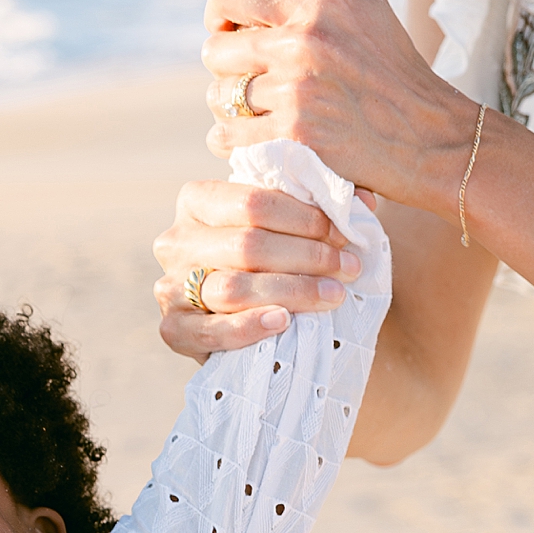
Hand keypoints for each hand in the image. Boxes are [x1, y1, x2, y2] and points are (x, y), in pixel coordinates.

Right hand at [153, 181, 363, 358]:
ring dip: (291, 291)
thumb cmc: (274, 263)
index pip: (254, 201)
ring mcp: (169, 286)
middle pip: (247, 244)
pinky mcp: (172, 328)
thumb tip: (364, 200)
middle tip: (347, 267)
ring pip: (232, 287)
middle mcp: (176, 240)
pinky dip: (247, 328)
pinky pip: (208, 331)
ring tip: (333, 295)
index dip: (306, 218)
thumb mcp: (289, 227)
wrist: (251, 325)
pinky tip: (282, 322)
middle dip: (306, 256)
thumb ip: (319, 207)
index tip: (345, 234)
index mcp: (198, 201)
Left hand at [202, 0, 476, 204]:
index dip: (219, 15)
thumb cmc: (391, 68)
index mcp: (316, 2)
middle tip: (245, 78)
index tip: (230, 31)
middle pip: (215, 49)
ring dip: (230, 106)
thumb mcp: (358, 7)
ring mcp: (297, 90)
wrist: (430, 135)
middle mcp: (303, 41)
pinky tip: (252, 139)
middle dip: (226, 65)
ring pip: (219, 96)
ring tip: (254, 111)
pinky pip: (227, 136)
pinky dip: (233, 141)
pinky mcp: (295, 136)